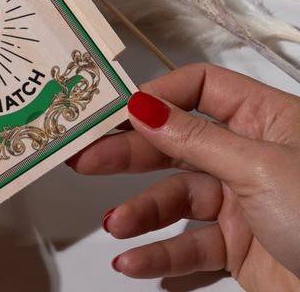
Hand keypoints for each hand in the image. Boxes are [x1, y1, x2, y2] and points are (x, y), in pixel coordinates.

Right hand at [68, 63, 299, 290]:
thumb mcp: (259, 169)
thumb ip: (194, 139)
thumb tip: (143, 107)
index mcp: (267, 120)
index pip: (199, 90)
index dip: (157, 98)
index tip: (116, 113)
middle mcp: (251, 156)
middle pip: (176, 144)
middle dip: (130, 155)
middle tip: (85, 158)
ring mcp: (242, 202)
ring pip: (177, 200)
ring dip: (142, 215)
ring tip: (116, 227)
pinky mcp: (237, 248)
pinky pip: (189, 246)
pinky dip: (161, 256)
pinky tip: (138, 263)